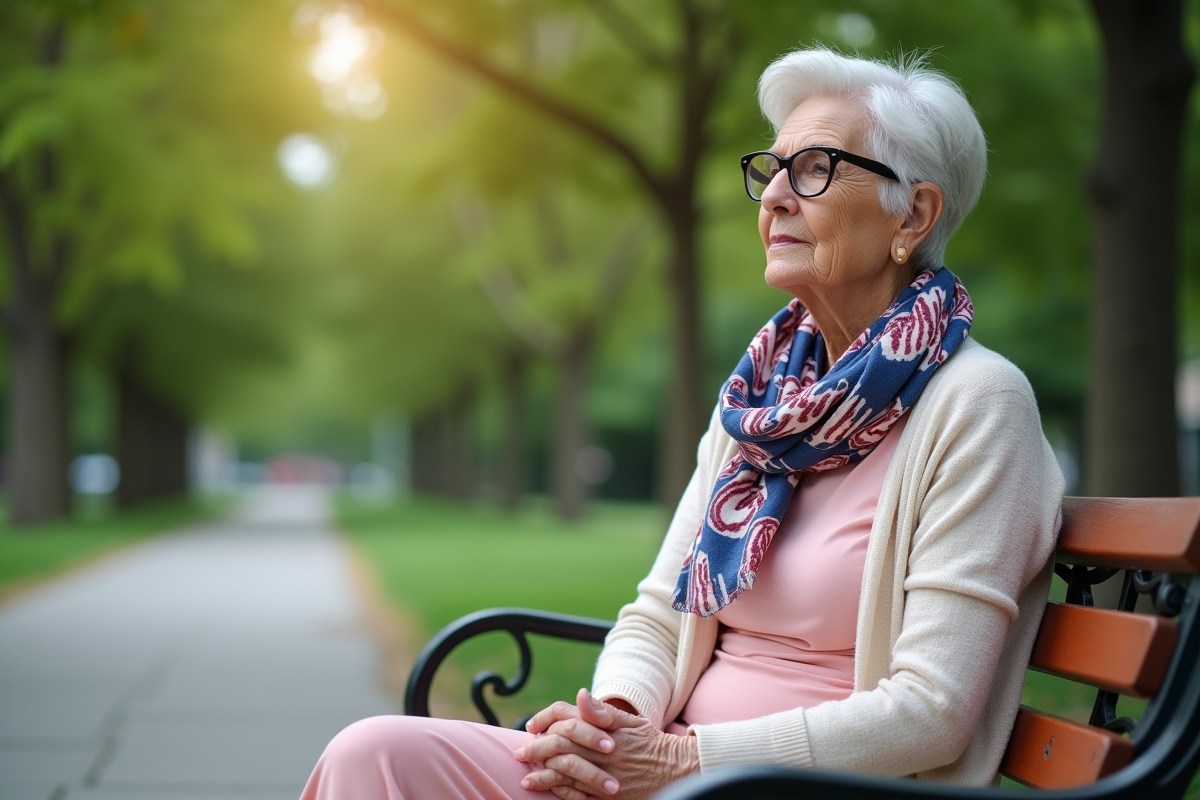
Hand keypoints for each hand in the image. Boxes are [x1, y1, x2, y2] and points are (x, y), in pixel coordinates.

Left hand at [516, 688, 699, 799]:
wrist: (674, 771)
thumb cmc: (648, 742)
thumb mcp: (629, 720)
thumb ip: (602, 710)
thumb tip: (579, 693)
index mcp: (607, 729)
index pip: (568, 718)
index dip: (546, 720)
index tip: (532, 726)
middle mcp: (604, 752)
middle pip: (561, 746)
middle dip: (537, 749)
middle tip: (521, 752)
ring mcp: (605, 777)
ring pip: (566, 773)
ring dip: (543, 775)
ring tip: (527, 777)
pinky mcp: (608, 797)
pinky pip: (578, 796)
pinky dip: (560, 791)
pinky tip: (548, 789)